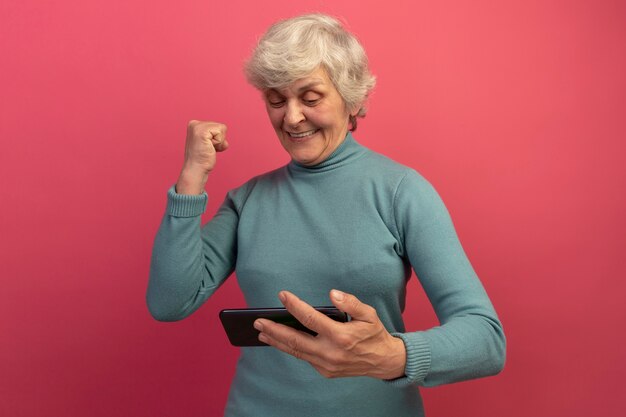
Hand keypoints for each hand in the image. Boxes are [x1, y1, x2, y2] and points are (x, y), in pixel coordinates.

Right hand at [176, 120, 228, 193]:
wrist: (196, 169)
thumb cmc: (202, 159)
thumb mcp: (208, 142)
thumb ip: (214, 136)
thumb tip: (225, 139)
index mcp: (194, 125)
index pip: (217, 126)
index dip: (217, 139)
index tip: (207, 146)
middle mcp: (194, 124)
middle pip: (221, 126)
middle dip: (219, 140)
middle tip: (208, 149)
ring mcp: (197, 127)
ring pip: (222, 129)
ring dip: (219, 142)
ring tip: (208, 149)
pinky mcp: (202, 132)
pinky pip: (220, 133)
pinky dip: (219, 143)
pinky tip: (209, 148)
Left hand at [254, 290, 406, 379]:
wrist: (383, 361)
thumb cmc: (374, 334)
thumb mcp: (368, 314)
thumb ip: (350, 302)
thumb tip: (332, 294)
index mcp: (341, 336)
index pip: (310, 319)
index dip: (294, 306)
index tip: (282, 295)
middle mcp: (331, 352)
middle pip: (295, 340)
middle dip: (274, 329)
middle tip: (258, 321)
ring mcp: (326, 364)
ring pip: (296, 351)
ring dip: (276, 341)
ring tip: (262, 332)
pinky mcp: (325, 371)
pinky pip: (304, 357)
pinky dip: (291, 348)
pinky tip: (280, 340)